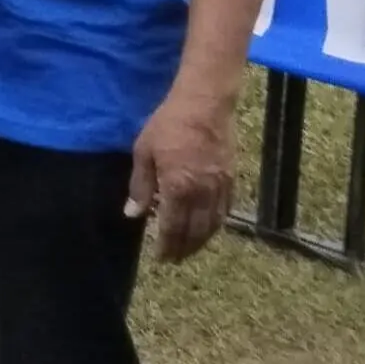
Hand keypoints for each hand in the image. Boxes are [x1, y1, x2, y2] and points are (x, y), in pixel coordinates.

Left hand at [129, 85, 236, 263]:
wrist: (205, 104)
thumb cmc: (168, 125)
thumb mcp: (144, 153)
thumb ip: (140, 187)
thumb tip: (133, 214)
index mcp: (178, 188)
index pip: (173, 228)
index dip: (167, 246)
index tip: (161, 258)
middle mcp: (202, 193)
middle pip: (196, 231)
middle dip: (184, 248)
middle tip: (174, 259)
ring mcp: (220, 186)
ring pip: (213, 224)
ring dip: (201, 241)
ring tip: (190, 249)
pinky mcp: (231, 178)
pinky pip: (226, 209)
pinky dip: (217, 224)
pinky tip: (209, 227)